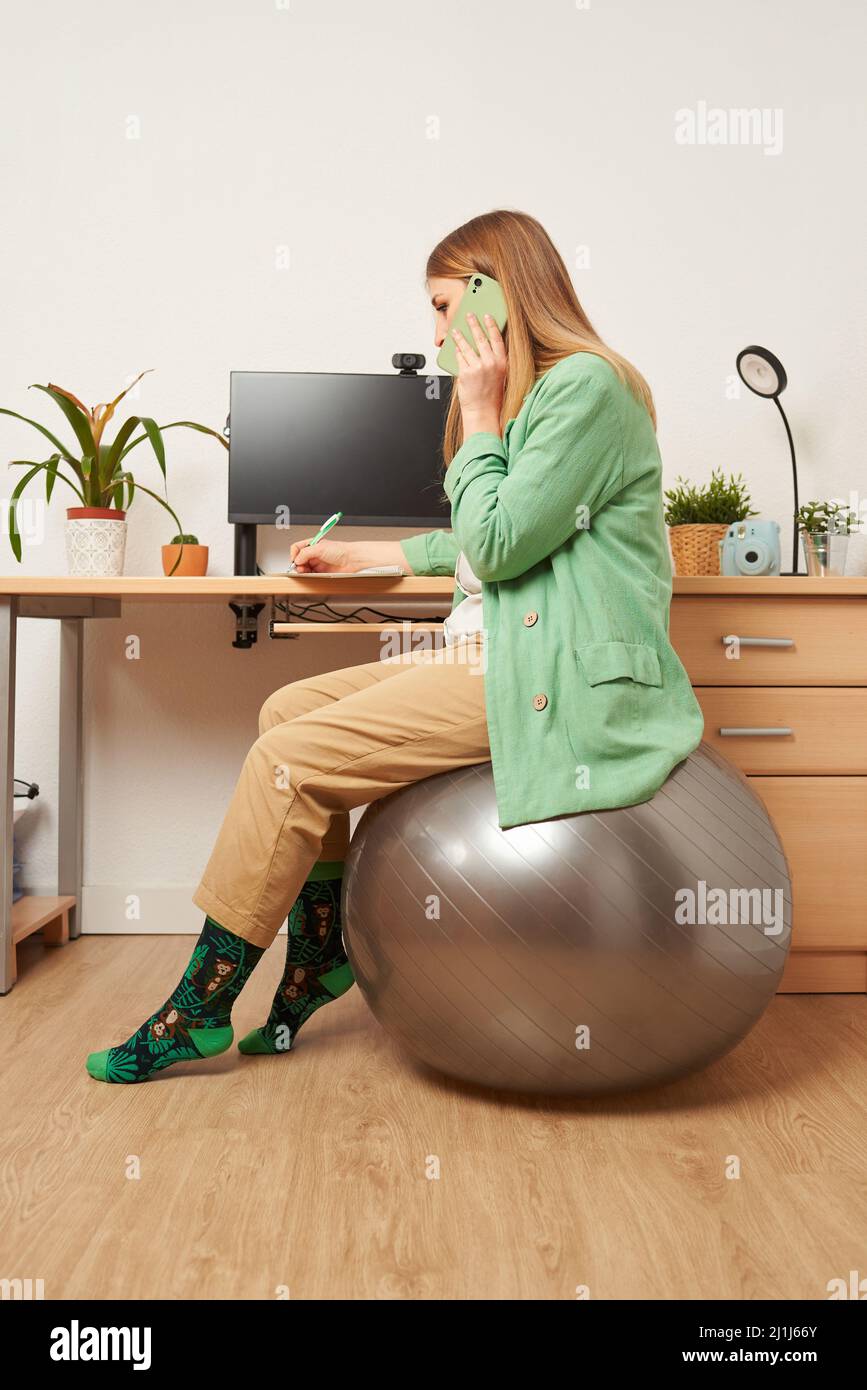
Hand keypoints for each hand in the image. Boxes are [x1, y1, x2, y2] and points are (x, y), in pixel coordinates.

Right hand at [289, 538, 368, 573]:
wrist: (352, 559)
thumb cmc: (340, 550)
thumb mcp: (319, 548)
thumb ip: (305, 553)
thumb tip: (296, 560)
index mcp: (312, 544)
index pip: (297, 548)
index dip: (294, 554)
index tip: (295, 560)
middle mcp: (314, 553)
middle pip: (299, 559)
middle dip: (297, 564)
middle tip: (299, 568)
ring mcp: (318, 563)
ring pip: (304, 568)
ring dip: (302, 570)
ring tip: (304, 572)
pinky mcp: (321, 571)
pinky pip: (311, 574)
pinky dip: (308, 576)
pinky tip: (310, 575)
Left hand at [451, 312, 506, 436]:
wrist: (483, 412)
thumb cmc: (491, 395)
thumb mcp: (499, 375)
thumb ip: (493, 360)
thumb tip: (482, 344)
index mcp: (502, 363)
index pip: (497, 338)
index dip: (491, 325)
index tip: (487, 316)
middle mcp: (491, 363)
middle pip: (480, 338)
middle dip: (474, 324)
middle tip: (469, 315)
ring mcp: (478, 367)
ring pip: (467, 346)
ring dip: (460, 336)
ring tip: (456, 330)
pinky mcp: (466, 373)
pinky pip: (459, 358)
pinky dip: (457, 351)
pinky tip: (454, 347)